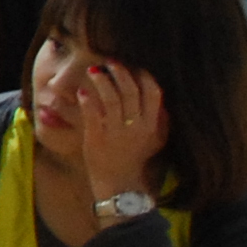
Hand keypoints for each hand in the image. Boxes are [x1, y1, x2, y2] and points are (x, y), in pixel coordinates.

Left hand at [68, 60, 165, 208]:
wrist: (119, 185)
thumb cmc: (135, 158)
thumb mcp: (155, 140)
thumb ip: (161, 120)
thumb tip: (164, 99)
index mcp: (151, 125)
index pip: (153, 93)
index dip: (144, 76)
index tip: (134, 66)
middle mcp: (136, 128)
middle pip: (130, 92)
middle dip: (120, 73)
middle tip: (110, 61)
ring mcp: (115, 133)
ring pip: (110, 100)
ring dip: (102, 81)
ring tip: (94, 70)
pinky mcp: (96, 139)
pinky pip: (92, 115)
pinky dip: (87, 100)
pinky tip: (82, 91)